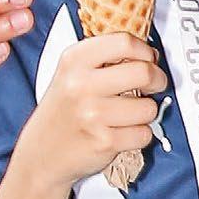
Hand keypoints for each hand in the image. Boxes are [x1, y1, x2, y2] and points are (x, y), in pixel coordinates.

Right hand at [17, 34, 166, 191]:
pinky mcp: (103, 141)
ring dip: (146, 113)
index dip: (145, 51)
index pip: (125, 42)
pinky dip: (139, 135)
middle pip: (144, 72)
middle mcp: (81, 85)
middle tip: (154, 85)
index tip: (149, 59)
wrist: (40, 156)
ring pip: (149, 107)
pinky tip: (122, 132)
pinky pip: (144, 133)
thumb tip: (151, 55)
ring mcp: (92, 114)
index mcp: (74, 60)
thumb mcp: (71, 73)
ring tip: (128, 114)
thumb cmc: (62, 113)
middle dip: (157, 80)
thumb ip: (106, 57)